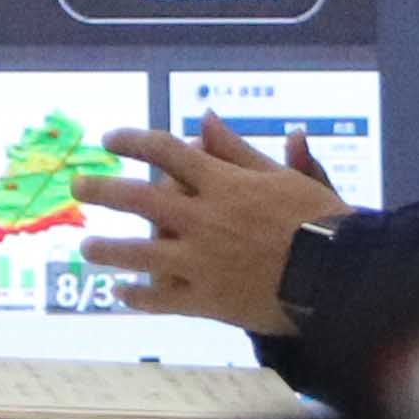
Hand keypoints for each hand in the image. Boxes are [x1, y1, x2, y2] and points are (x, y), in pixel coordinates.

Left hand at [74, 117, 338, 339]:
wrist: (341, 279)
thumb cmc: (320, 223)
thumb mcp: (283, 177)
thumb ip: (238, 150)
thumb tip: (205, 117)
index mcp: (222, 184)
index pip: (164, 151)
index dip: (131, 141)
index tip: (108, 140)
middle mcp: (203, 219)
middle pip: (138, 198)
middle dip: (101, 190)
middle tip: (78, 187)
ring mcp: (200, 261)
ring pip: (138, 253)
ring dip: (107, 249)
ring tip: (87, 247)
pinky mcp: (207, 301)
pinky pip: (161, 300)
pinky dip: (138, 297)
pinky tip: (121, 295)